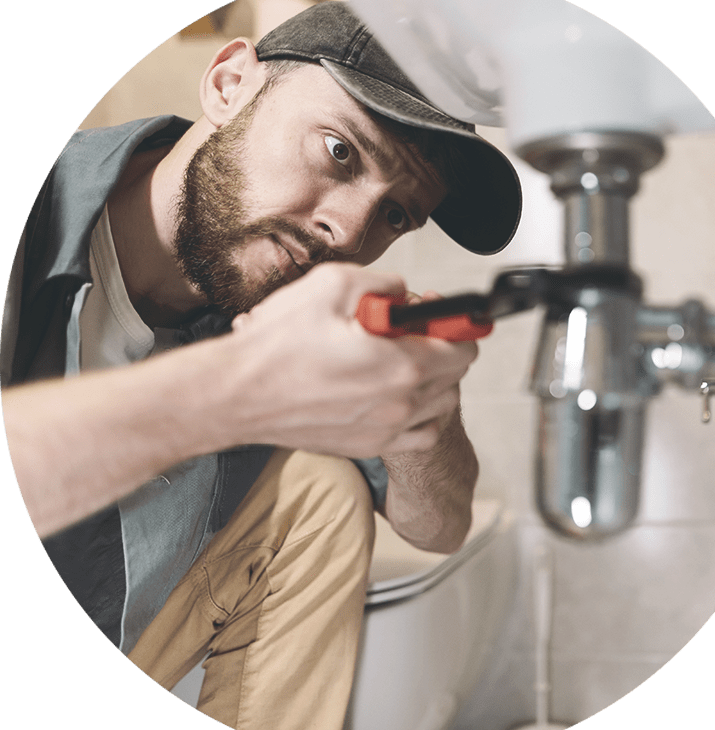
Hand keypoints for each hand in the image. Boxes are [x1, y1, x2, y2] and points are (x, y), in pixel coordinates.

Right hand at [216, 264, 477, 457]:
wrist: (236, 395)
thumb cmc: (276, 346)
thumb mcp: (333, 285)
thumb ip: (383, 283)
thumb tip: (402, 292)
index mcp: (401, 363)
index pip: (463, 345)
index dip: (456, 323)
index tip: (441, 315)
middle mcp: (401, 403)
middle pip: (456, 374)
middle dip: (441, 346)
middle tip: (409, 330)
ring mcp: (386, 430)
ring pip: (441, 405)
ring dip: (433, 380)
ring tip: (400, 361)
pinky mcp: (368, 446)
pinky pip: (420, 435)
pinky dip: (420, 414)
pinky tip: (395, 396)